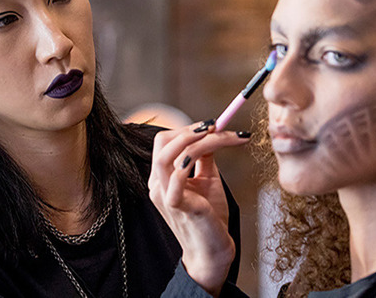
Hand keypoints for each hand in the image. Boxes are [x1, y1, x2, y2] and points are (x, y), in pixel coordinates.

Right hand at [148, 121, 249, 295]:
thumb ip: (204, 157)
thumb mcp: (207, 179)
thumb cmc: (209, 216)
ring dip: (194, 139)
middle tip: (217, 126)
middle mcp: (157, 184)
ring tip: (218, 134)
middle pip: (162, 142)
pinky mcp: (175, 205)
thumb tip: (212, 132)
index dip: (189, 128)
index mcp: (162, 177)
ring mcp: (163, 194)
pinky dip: (192, 159)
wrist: (213, 250)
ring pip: (167, 155)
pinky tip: (212, 151)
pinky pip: (177, 176)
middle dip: (190, 129)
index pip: (166, 140)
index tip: (215, 124)